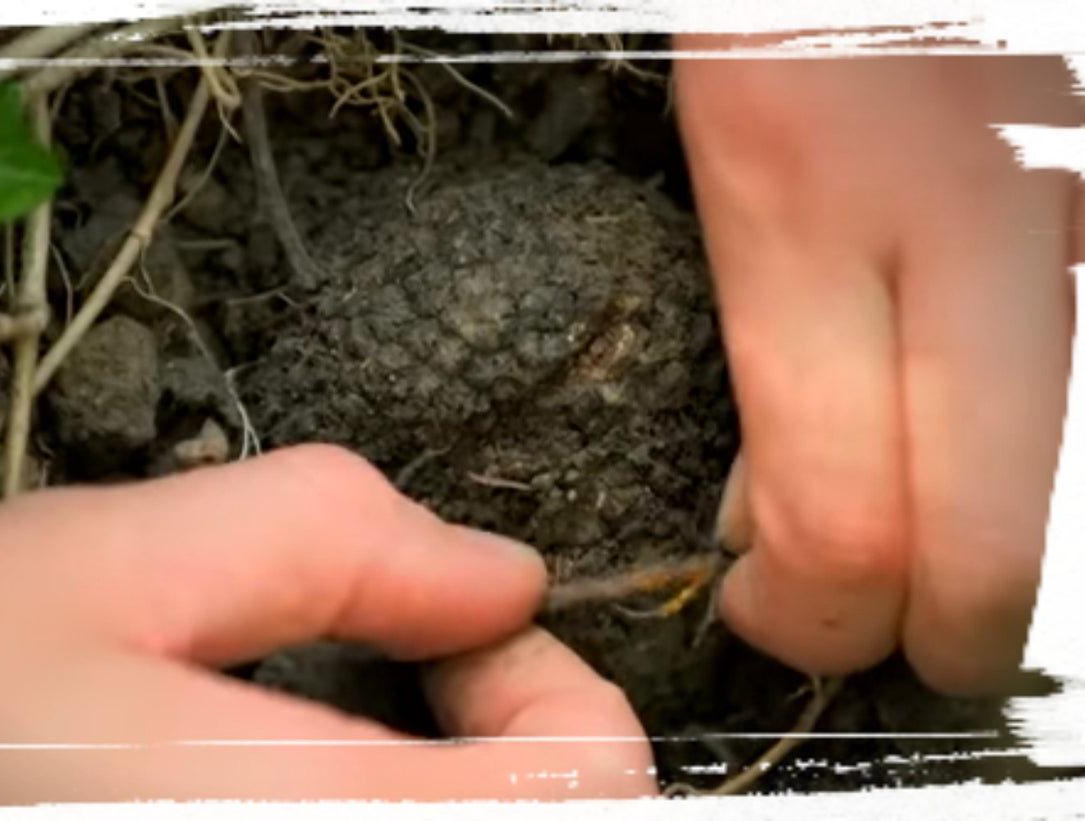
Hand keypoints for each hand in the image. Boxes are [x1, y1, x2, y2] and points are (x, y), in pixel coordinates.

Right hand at [0, 445, 655, 813]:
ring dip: (452, 795)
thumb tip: (491, 569)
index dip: (552, 690)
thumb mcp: (89, 571)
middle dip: (511, 756)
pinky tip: (276, 786)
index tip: (451, 634)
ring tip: (325, 742)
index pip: (589, 793)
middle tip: (401, 682)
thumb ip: (320, 538)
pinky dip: (370, 816)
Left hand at [674, 43, 1082, 693]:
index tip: (775, 617)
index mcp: (815, 202)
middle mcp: (994, 220)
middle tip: (899, 640)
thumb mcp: (739, 171)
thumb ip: (773, 367)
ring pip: (1060, 480)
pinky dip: (1040, 456)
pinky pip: (1074, 388)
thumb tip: (775, 537)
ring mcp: (1083, 219)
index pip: (841, 516)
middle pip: (990, 544)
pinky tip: (994, 448)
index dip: (809, 616)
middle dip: (938, 633)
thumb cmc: (809, 22)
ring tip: (943, 557)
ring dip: (1003, 557)